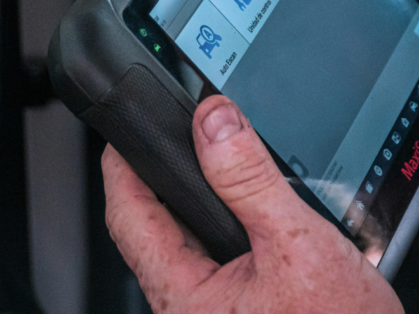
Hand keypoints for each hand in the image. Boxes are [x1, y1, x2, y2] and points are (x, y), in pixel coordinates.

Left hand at [103, 95, 403, 313]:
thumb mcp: (296, 239)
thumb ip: (251, 180)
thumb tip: (215, 123)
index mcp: (184, 297)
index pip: (129, 216)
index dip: (122, 164)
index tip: (128, 127)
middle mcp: (190, 308)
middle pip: (154, 226)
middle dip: (165, 175)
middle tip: (179, 131)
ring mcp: (214, 309)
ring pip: (188, 241)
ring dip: (201, 198)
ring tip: (217, 158)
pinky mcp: (240, 307)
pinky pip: (216, 256)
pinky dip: (227, 220)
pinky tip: (250, 206)